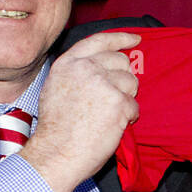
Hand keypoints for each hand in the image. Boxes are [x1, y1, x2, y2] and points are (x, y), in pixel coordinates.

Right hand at [21, 30, 140, 191]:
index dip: (121, 39)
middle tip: (111, 100)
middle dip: (122, 80)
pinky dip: (127, 118)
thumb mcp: (56, 88)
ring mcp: (103, 83)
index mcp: (69, 63)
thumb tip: (101, 67)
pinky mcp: (118, 102)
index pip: (100, 41)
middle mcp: (86, 68)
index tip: (135, 39)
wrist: (57, 153)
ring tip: (107, 116)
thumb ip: (77, 73)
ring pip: (131, 83)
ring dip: (125, 100)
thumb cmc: (56, 129)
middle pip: (121, 62)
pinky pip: (134, 106)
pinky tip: (111, 126)